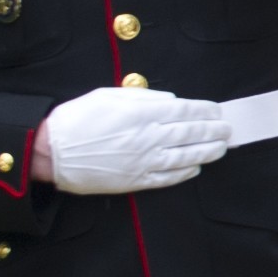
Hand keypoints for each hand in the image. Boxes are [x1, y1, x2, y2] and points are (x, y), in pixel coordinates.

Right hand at [35, 87, 227, 193]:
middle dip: (213, 131)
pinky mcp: (133, 181)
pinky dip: (184, 173)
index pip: (184, 111)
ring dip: (206, 152)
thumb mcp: (107, 96)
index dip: (205, 111)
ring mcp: (142, 162)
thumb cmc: (76, 119)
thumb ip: (143, 97)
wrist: (49, 151)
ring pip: (184, 157)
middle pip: (189, 134)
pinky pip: (166, 178)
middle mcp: (146, 138)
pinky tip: (196, 168)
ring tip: (221, 148)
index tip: (217, 111)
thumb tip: (172, 100)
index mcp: (140, 114)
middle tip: (228, 130)